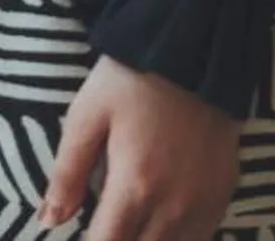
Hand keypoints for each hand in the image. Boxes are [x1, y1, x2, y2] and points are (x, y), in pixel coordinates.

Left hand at [41, 56, 240, 239]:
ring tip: (129, 224)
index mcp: (135, 188)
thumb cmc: (131, 81)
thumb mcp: (86, 117)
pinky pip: (201, 237)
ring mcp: (204, 205)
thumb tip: (49, 221)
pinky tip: (159, 225)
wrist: (194, 52)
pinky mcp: (224, 195)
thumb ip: (67, 173)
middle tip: (104, 224)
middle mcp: (174, 208)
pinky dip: (178, 238)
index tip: (82, 236)